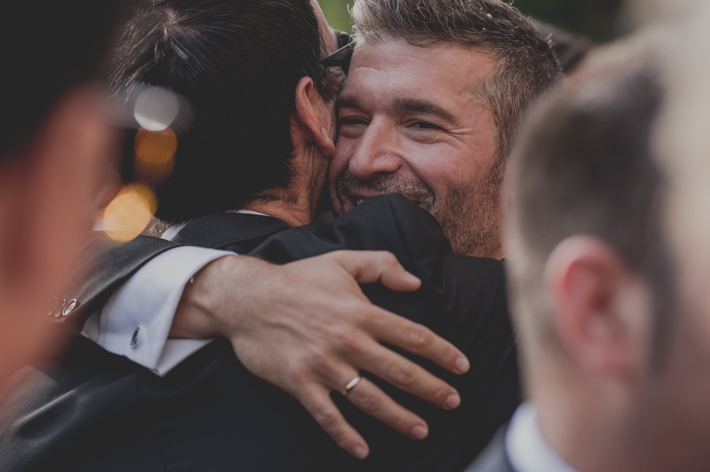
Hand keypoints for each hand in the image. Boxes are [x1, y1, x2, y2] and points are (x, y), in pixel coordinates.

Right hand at [171, 250, 469, 458]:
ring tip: (421, 429)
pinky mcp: (300, 384)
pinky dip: (345, 436)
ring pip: (370, 398)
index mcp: (361, 312)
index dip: (442, 352)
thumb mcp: (342, 260)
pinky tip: (363, 450)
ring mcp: (324, 365)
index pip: (413, 336)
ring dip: (398, 416)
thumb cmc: (298, 279)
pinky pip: (327, 416)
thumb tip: (416, 281)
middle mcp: (348, 341)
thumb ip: (382, 264)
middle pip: (399, 371)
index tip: (462, 366)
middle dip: (431, 389)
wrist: (246, 299)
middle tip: (453, 401)